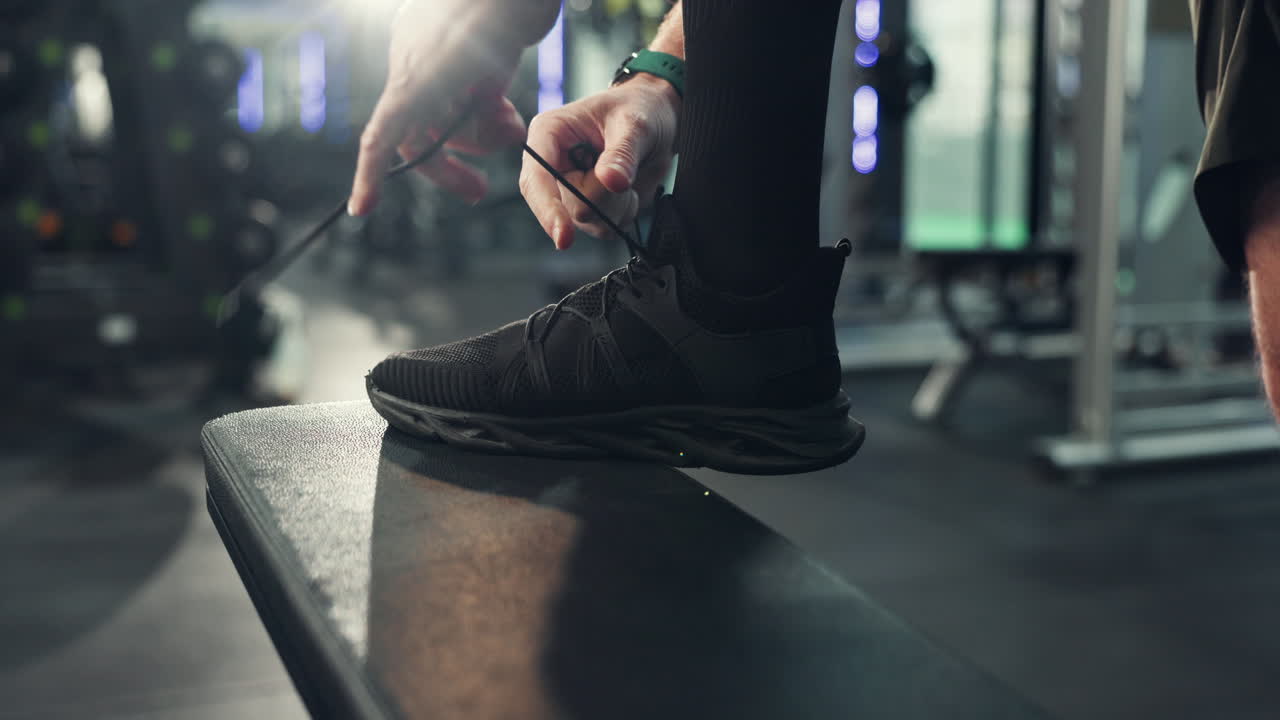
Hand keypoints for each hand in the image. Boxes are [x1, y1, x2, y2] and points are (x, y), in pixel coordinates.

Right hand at [348, 0, 560, 215]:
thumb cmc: (504, 7)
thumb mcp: (494, 61)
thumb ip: (484, 106)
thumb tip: (492, 137)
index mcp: (414, 72)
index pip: (382, 134)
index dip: (369, 174)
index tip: (361, 208)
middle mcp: (415, 66)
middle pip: (418, 134)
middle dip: (448, 163)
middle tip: (477, 190)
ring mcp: (435, 59)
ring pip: (443, 119)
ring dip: (475, 135)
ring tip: (508, 131)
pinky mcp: (457, 53)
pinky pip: (459, 99)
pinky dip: (480, 113)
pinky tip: (503, 112)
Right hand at [519, 74, 680, 248]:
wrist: (657, 121)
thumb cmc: (640, 107)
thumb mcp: (635, 123)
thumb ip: (622, 153)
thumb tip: (611, 181)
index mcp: (549, 134)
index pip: (536, 178)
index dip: (547, 207)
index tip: (565, 237)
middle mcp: (553, 164)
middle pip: (568, 207)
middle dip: (603, 197)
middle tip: (623, 170)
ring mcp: (569, 189)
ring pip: (586, 221)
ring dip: (615, 206)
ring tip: (625, 174)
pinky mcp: (587, 206)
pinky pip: (603, 228)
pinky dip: (623, 212)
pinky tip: (627, 189)